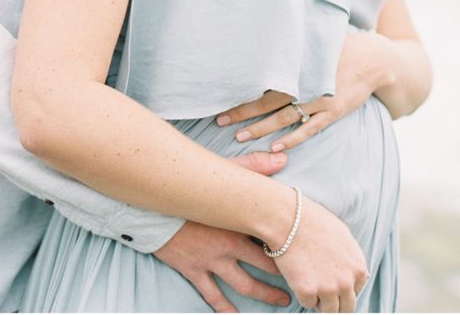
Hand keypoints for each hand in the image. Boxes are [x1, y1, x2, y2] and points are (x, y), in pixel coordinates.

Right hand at [153, 152, 291, 312]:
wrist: (155, 201)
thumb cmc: (191, 183)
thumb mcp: (224, 170)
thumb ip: (254, 166)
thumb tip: (282, 158)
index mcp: (238, 222)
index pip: (271, 240)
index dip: (290, 250)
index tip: (304, 257)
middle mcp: (228, 246)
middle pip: (262, 268)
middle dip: (281, 280)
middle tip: (298, 288)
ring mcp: (210, 261)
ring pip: (243, 286)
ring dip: (263, 296)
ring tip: (280, 303)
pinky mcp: (193, 270)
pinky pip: (212, 295)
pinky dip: (224, 308)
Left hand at [216, 32, 390, 151]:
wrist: (373, 59)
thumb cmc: (339, 45)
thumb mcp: (314, 38)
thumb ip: (292, 41)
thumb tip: (265, 29)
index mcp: (297, 65)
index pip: (262, 79)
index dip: (241, 89)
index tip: (220, 96)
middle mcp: (304, 83)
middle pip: (267, 101)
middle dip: (242, 112)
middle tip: (219, 121)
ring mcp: (319, 100)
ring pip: (283, 118)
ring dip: (260, 128)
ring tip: (239, 137)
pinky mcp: (332, 113)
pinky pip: (308, 129)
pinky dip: (292, 138)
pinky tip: (275, 147)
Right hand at [274, 194, 368, 312]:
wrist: (289, 218)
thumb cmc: (313, 221)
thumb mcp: (343, 235)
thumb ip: (353, 258)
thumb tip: (360, 274)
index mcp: (358, 268)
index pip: (356, 292)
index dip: (343, 287)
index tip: (332, 280)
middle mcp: (347, 281)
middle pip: (346, 308)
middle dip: (335, 302)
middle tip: (321, 290)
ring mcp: (328, 289)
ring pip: (328, 311)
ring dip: (319, 300)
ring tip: (309, 279)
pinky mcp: (308, 293)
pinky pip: (307, 304)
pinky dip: (302, 294)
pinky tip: (298, 274)